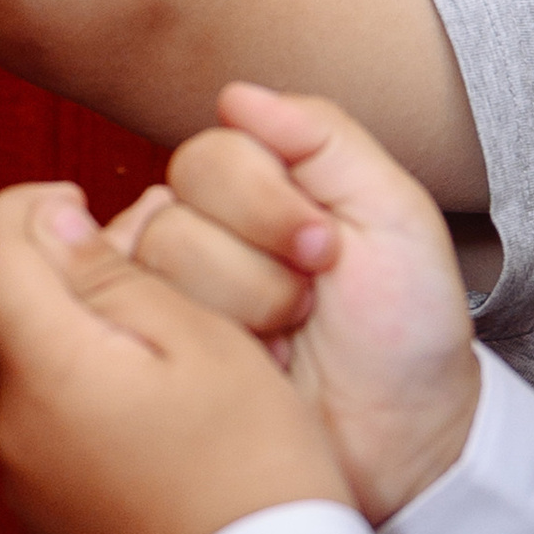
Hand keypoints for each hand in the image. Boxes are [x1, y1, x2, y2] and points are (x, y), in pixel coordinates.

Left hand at [0, 184, 350, 533]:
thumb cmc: (256, 470)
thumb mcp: (203, 338)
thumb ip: (115, 273)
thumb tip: (52, 226)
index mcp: (46, 372)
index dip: (29, 208)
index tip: (84, 205)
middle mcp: (15, 430)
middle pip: (19, 315)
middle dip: (81, 283)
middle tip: (172, 292)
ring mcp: (29, 482)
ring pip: (44, 372)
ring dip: (96, 346)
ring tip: (187, 366)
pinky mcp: (54, 518)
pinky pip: (60, 431)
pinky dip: (101, 404)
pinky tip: (173, 423)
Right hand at [122, 86, 481, 522]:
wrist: (403, 439)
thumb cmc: (405, 330)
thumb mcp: (393, 214)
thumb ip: (324, 138)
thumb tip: (235, 94)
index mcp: (262, 190)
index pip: (212, 155)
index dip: (266, 203)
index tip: (329, 252)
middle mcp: (205, 236)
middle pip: (175, 210)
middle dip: (258, 267)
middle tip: (310, 305)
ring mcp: (172, 299)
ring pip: (154, 268)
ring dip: (240, 313)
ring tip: (286, 345)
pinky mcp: (151, 359)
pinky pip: (128, 323)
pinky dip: (201, 344)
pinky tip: (246, 365)